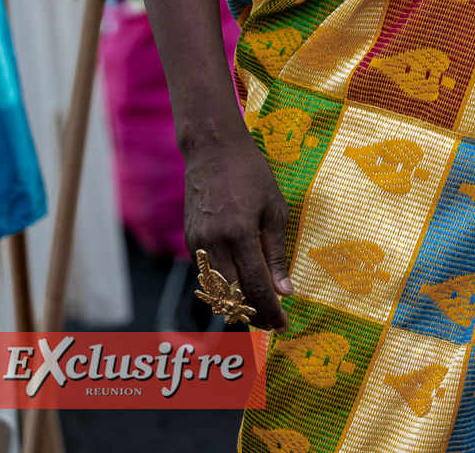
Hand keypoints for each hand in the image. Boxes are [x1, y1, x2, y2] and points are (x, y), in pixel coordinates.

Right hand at [184, 127, 293, 330]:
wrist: (212, 148)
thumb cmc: (250, 172)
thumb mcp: (275, 208)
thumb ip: (277, 252)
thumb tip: (285, 289)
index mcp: (239, 234)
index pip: (255, 287)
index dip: (270, 311)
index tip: (283, 326)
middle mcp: (213, 243)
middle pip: (232, 296)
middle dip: (253, 314)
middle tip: (272, 322)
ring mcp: (197, 243)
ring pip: (215, 290)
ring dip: (236, 304)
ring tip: (258, 309)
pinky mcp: (189, 240)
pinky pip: (206, 274)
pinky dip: (222, 286)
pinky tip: (238, 286)